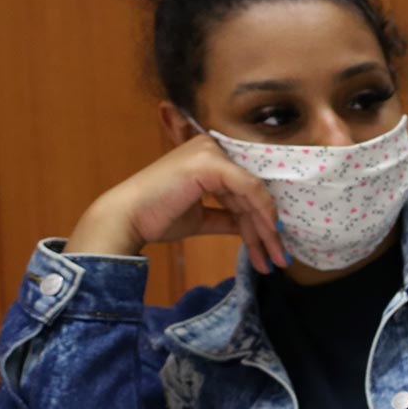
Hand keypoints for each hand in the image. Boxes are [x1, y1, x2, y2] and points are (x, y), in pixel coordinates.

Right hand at [65, 134, 286, 272]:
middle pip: (250, 193)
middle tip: (281, 258)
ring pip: (253, 194)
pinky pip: (248, 188)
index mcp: (208, 158)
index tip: (274, 247)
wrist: (126, 218)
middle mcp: (211, 149)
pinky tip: (271, 234)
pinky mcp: (210, 163)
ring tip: (276, 259)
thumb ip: (229, 217)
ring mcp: (210, 153)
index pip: (244, 190)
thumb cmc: (157, 216)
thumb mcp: (202, 218)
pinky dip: (262, 211)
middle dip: (268, 230)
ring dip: (267, 231)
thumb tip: (255, 228)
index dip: (261, 219)